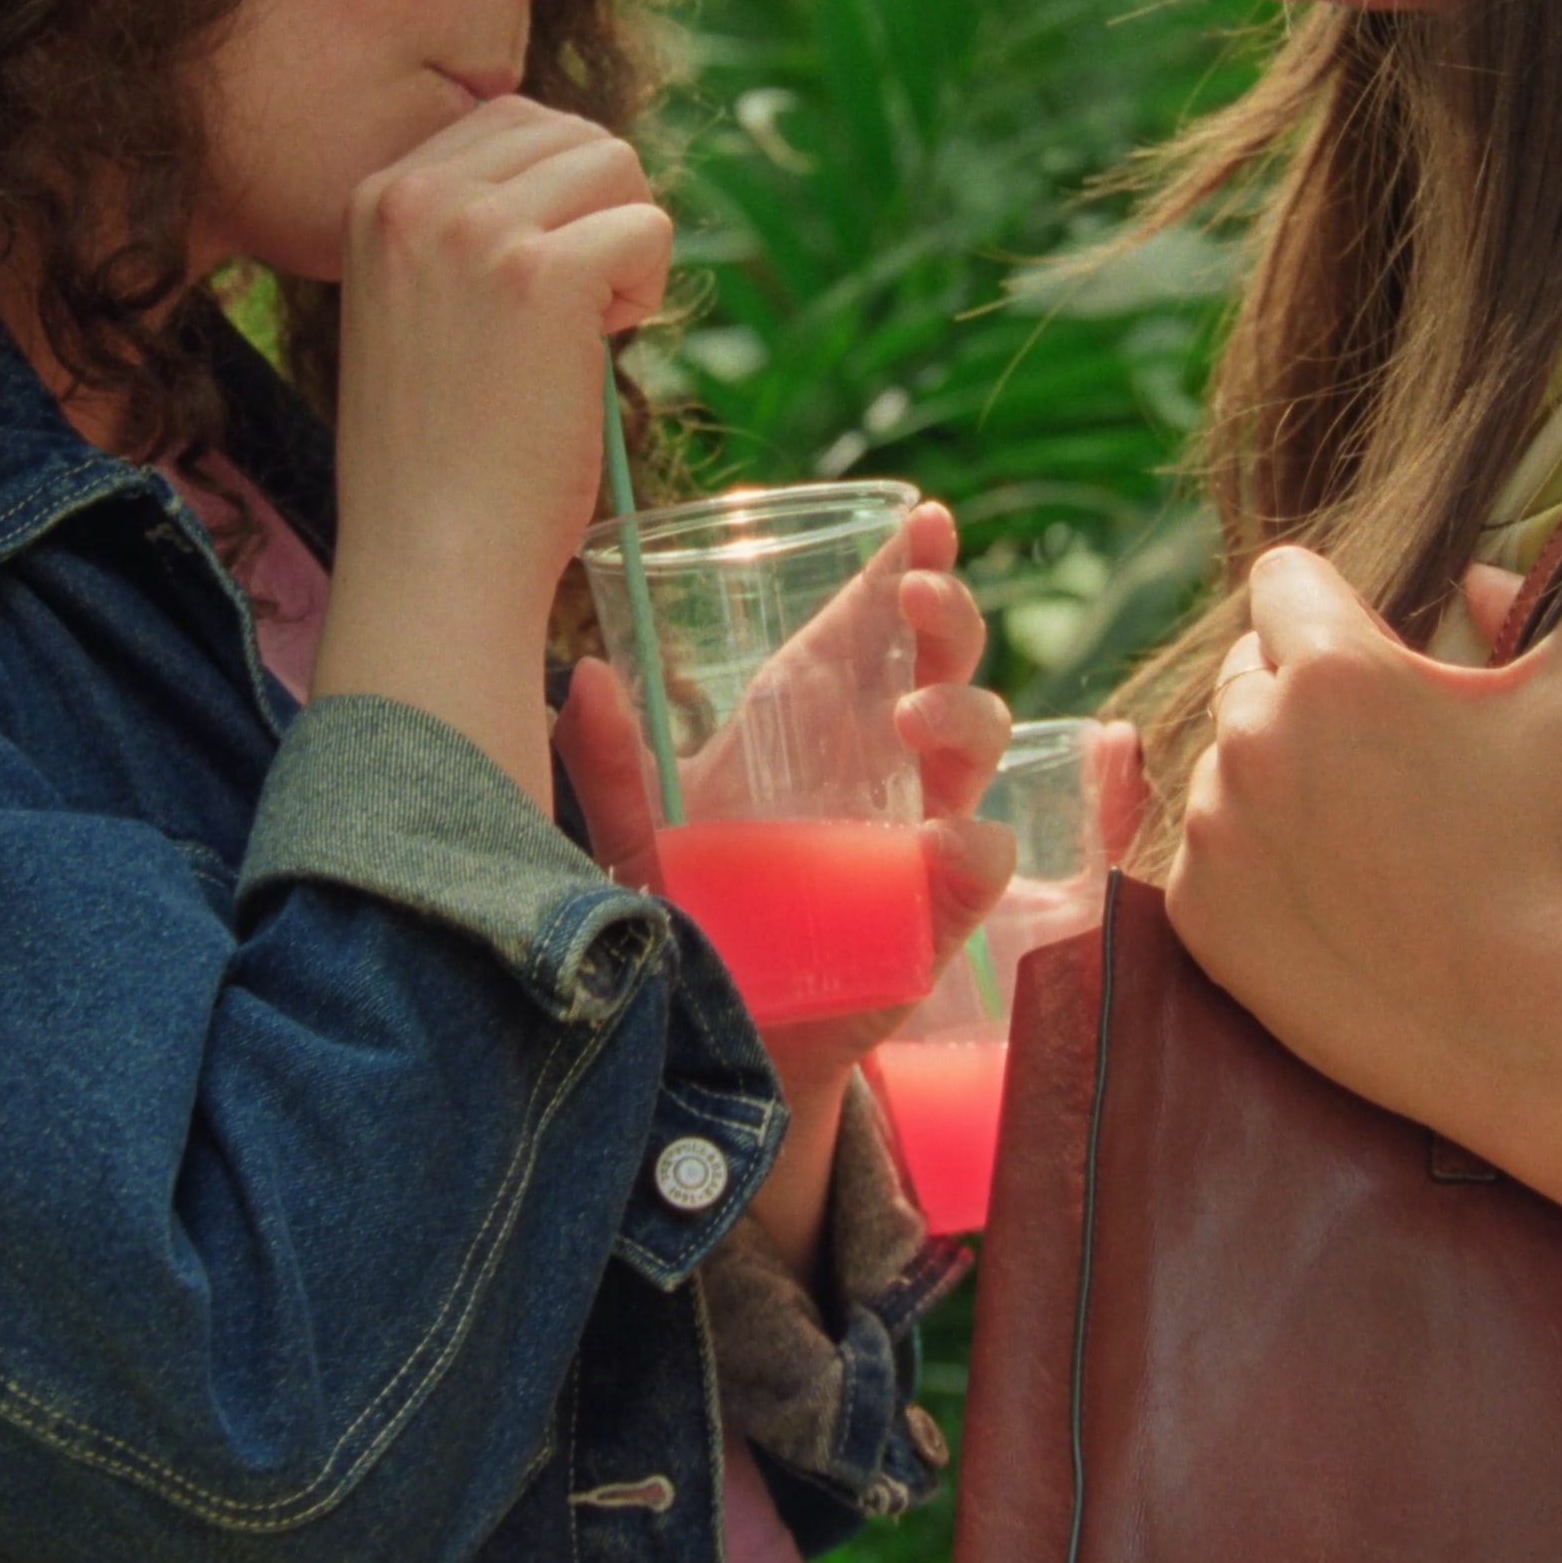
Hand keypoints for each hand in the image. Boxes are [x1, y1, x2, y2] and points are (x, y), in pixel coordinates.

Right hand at [317, 99, 670, 802]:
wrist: (432, 559)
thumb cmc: (439, 451)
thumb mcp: (415, 304)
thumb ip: (464, 226)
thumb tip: (575, 162)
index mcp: (377, 193)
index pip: (510, 120)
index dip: (552, 200)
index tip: (529, 291)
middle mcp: (416, 193)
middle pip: (573, 132)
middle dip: (596, 214)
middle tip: (567, 315)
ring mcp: (477, 229)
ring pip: (619, 167)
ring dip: (624, 246)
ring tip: (581, 332)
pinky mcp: (546, 274)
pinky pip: (649, 228)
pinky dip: (647, 290)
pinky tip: (599, 351)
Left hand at [558, 505, 1007, 1266]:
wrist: (723, 1043)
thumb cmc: (695, 914)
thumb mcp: (636, 837)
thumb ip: (610, 768)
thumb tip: (583, 677)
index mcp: (820, 720)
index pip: (877, 622)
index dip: (909, 563)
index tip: (925, 519)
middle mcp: (882, 764)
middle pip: (944, 663)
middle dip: (947, 615)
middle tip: (918, 596)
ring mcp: (916, 835)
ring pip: (978, 747)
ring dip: (963, 712)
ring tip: (911, 716)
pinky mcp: (929, 918)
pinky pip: (976, 871)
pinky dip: (976, 849)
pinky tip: (950, 840)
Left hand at [1166, 546, 1561, 1136]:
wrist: (1530, 1024)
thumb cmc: (1557, 854)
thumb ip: (1533, 604)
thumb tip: (1482, 575)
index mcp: (1330, 666)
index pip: (1282, 579)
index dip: (1329, 607)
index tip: (1367, 652)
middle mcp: (1251, 734)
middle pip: (1248, 670)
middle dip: (1300, 694)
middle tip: (1375, 761)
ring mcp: (1213, 826)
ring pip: (1222, 763)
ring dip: (1272, 781)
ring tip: (1357, 840)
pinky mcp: (1195, 909)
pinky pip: (1204, 852)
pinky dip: (1250, 863)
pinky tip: (1325, 897)